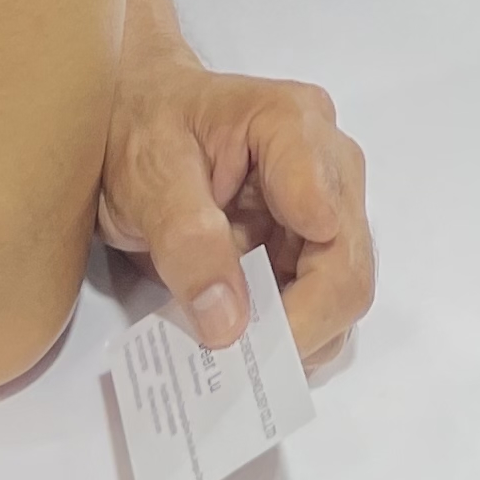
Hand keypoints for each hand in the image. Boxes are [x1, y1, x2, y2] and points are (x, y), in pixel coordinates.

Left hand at [95, 58, 375, 363]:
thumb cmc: (138, 127)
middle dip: (296, 330)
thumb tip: (229, 326)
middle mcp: (329, 164)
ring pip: (341, 295)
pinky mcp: (310, 241)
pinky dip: (283, 334)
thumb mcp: (148, 176)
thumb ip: (187, 241)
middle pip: (348, 268)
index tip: (242, 343)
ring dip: (291, 338)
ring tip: (229, 358)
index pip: (330, 225)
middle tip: (233, 368)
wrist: (131, 111)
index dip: (301, 299)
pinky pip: (318, 302)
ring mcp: (326, 205)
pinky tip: (238, 341)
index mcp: (294, 126)